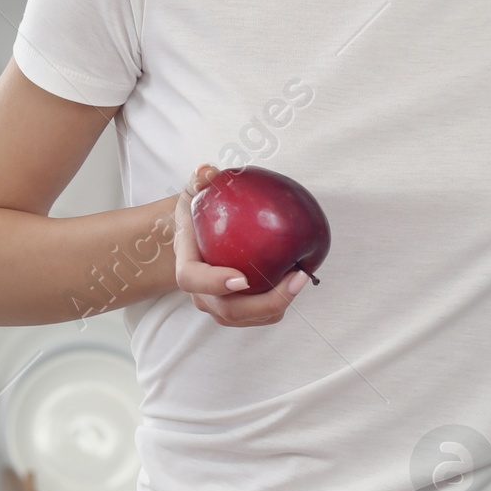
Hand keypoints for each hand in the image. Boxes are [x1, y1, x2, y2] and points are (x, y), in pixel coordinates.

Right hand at [173, 163, 308, 327]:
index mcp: (187, 266)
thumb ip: (201, 180)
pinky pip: (261, 315)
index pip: (193, 279)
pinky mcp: (239, 310)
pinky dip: (281, 303)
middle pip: (229, 311)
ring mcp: (219, 306)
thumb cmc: (198, 214)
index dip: (214, 283)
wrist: (199, 237)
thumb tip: (207, 172)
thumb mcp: (195, 192)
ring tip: (302, 277)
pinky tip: (298, 279)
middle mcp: (201, 294)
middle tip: (296, 277)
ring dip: (278, 304)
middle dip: (265, 301)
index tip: (242, 278)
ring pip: (248, 318)